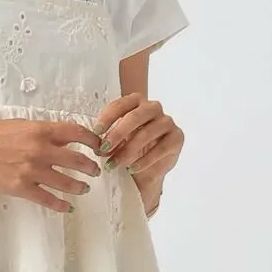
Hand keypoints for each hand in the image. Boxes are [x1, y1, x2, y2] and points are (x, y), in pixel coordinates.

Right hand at [0, 115, 104, 212]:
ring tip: (84, 189)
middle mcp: (40, 149)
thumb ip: (41, 132)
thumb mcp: (19, 125)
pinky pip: (48, 199)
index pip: (76, 132)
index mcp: (40, 130)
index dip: (92, 140)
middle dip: (90, 167)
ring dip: (80, 187)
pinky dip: (61, 204)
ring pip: (66, 182)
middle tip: (95, 171)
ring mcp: (31, 170)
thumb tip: (62, 139)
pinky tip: (67, 207)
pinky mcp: (21, 188)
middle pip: (77, 160)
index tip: (98, 146)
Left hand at [93, 92, 183, 217]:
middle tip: (103, 149)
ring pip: (147, 133)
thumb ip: (107, 135)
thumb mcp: (115, 140)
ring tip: (113, 165)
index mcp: (136, 102)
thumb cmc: (129, 149)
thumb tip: (94, 140)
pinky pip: (161, 148)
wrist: (147, 169)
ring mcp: (167, 122)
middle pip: (135, 116)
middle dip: (117, 133)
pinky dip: (144, 160)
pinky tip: (132, 168)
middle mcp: (153, 108)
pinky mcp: (177, 137)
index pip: (121, 104)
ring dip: (127, 151)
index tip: (95, 132)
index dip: (107, 117)